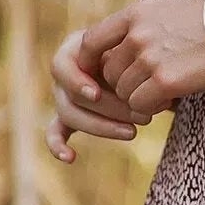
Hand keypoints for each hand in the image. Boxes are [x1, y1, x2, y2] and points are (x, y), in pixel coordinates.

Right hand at [44, 24, 142, 163]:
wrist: (145, 61)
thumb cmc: (144, 50)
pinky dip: (58, 145)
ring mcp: (64, 96)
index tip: (95, 95)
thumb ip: (135, 58)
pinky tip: (70, 157)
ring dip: (101, 127)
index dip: (76, 82)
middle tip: (143, 118)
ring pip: (69, 116)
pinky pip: (55, 132)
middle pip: (71, 96)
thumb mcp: (140, 47)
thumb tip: (150, 84)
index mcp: (76, 49)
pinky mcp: (67, 117)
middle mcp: (66, 73)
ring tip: (133, 132)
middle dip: (107, 109)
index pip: (62, 67)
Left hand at [86, 0, 204, 120]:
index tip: (98, 74)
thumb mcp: (170, 10)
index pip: (92, 41)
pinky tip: (171, 98)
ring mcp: (149, 58)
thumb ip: (142, 27)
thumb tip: (124, 50)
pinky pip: (140, 105)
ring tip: (166, 89)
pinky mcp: (165, 81)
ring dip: (140, 96)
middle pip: (109, 72)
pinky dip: (152, 107)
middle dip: (125, 83)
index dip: (90, 62)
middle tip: (150, 85)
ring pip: (124, 91)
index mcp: (135, 14)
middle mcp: (136, 35)